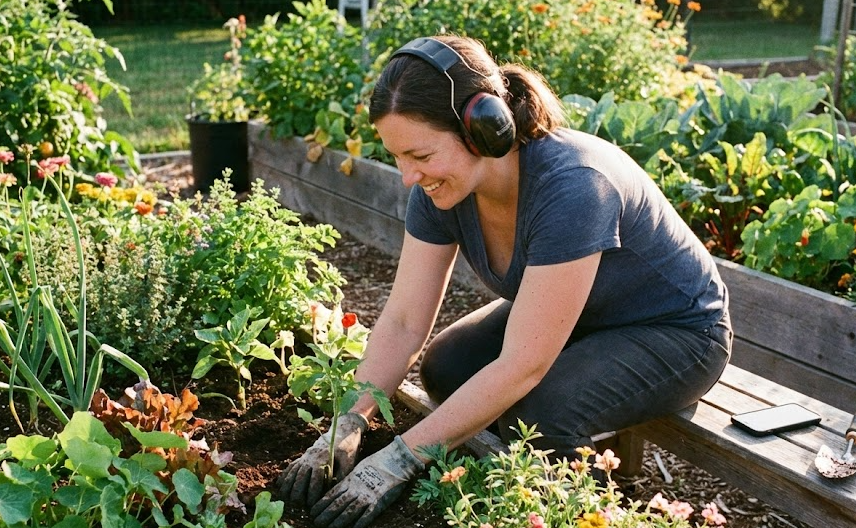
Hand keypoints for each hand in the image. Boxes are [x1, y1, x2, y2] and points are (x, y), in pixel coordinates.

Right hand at [277, 412, 367, 504]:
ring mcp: (306, 456)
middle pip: (300, 475)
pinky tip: (280, 485)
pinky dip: (285, 475)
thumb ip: (343, 474)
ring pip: (293, 471)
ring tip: (285, 497)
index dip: (312, 491)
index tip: (311, 504)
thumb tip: (335, 490)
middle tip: (297, 504)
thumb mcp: (349, 460)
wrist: (342, 430)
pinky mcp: (304, 456)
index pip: (315, 478)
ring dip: (288, 484)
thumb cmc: (348, 446)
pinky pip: (292, 466)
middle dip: (297, 490)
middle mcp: (312, 457)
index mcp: (323, 458)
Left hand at [310, 435, 424, 527]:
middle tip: (316, 521)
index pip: (332, 494)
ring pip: (349, 511)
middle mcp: (356, 489)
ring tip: (329, 527)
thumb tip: (340, 486)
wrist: (396, 460)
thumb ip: (349, 479)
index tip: (312, 510)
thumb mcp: (359, 467)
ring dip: (338, 521)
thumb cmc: (378, 461)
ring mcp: (367, 496)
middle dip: (325, 514)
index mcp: (351, 479)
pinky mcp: (379, 502)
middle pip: (337, 504)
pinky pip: (367, 515)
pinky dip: (359, 522)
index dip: (321, 503)